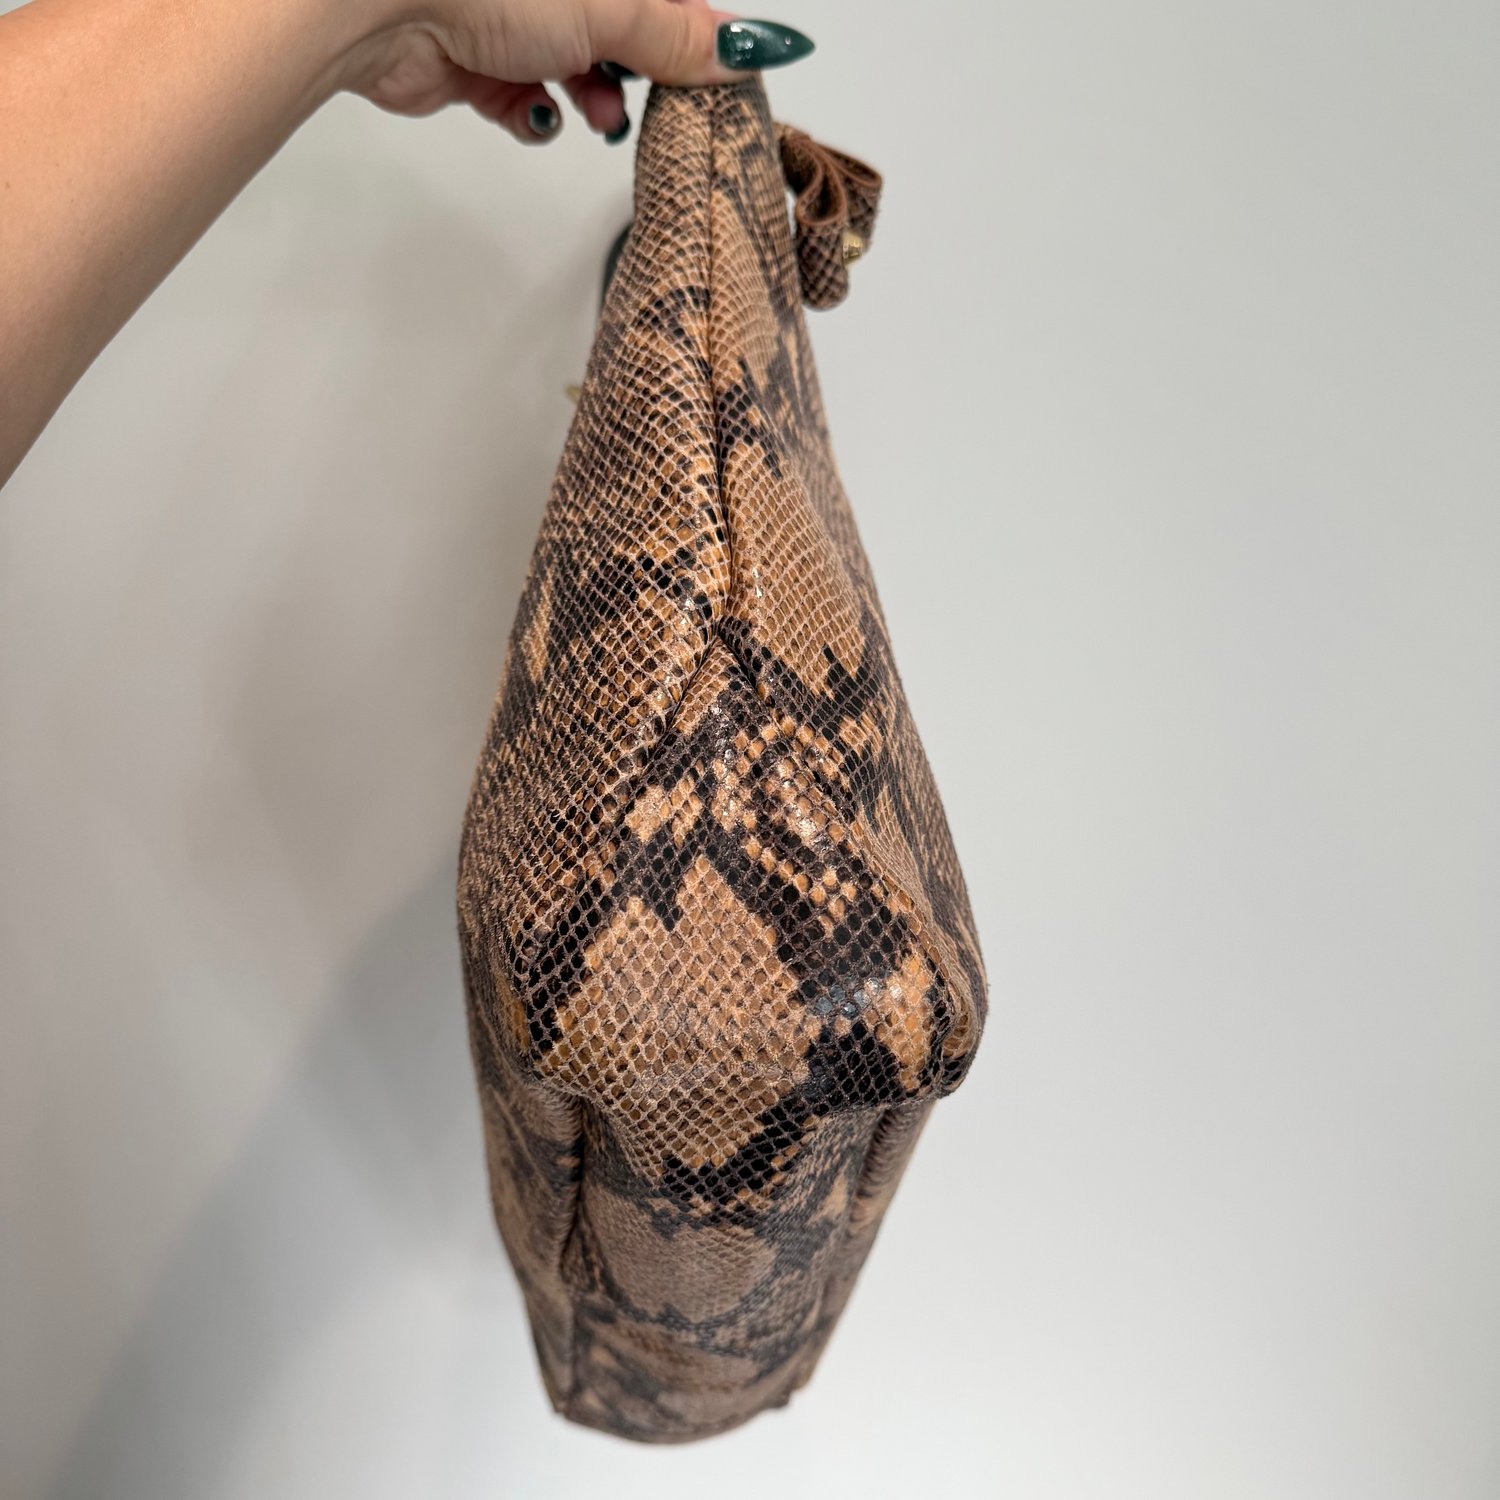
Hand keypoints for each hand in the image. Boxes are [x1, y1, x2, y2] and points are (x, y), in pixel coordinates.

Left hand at [345, 3, 814, 145]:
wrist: (376, 3)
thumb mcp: (613, 4)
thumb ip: (677, 34)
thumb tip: (744, 50)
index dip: (696, 32)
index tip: (727, 73)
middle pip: (620, 30)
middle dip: (640, 70)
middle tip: (657, 99)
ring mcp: (507, 14)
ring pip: (572, 66)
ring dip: (593, 97)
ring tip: (597, 111)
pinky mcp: (471, 60)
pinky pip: (520, 97)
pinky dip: (533, 113)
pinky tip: (534, 112)